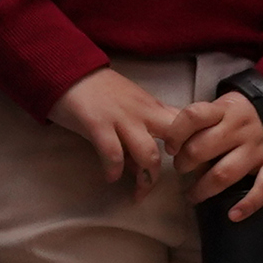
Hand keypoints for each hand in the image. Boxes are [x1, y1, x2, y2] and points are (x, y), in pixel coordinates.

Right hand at [47, 66, 187, 189]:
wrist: (68, 71)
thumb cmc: (100, 92)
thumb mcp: (130, 107)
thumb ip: (142, 133)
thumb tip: (145, 167)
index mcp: (153, 106)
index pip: (187, 124)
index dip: (195, 144)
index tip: (191, 165)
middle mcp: (143, 112)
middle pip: (175, 140)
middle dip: (177, 164)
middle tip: (169, 181)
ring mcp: (121, 118)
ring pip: (147, 153)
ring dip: (145, 178)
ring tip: (137, 192)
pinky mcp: (97, 124)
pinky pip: (113, 154)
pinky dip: (114, 170)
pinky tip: (111, 177)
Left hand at [175, 89, 262, 220]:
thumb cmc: (236, 116)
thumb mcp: (218, 108)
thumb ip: (197, 123)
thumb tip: (170, 146)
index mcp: (224, 110)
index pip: (193, 116)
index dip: (175, 133)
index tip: (170, 147)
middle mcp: (241, 128)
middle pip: (202, 148)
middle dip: (183, 163)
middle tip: (181, 168)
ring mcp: (258, 148)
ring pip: (224, 173)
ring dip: (203, 188)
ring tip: (193, 195)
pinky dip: (248, 203)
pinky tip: (233, 215)